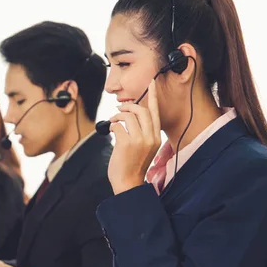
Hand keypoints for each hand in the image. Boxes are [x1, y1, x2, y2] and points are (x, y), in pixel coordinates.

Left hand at [108, 79, 161, 193]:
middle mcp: (150, 137)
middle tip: (120, 109)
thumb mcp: (143, 147)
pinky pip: (117, 126)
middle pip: (141, 110)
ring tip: (113, 121)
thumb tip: (128, 115)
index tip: (152, 82)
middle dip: (128, 107)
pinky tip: (110, 131)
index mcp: (156, 137)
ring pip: (129, 116)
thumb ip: (141, 132)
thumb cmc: (132, 165)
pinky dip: (111, 126)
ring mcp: (139, 140)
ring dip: (118, 115)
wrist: (128, 183)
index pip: (155, 112)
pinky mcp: (126, 143)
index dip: (153, 96)